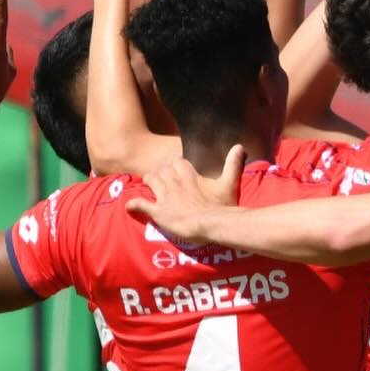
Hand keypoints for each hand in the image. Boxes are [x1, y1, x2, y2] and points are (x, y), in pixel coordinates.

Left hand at [127, 147, 244, 241]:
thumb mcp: (229, 184)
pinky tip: (129, 206)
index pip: (177, 161)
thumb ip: (233, 164)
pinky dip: (134, 204)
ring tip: (149, 183)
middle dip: (161, 171)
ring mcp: (165, 197)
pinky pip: (142, 205)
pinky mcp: (159, 212)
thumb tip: (240, 146)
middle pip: (162, 169)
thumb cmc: (222, 206)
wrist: (212, 224)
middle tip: (162, 176)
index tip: (175, 164)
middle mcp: (174, 182)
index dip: (174, 162)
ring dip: (149, 181)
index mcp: (189, 175)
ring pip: (151, 181)